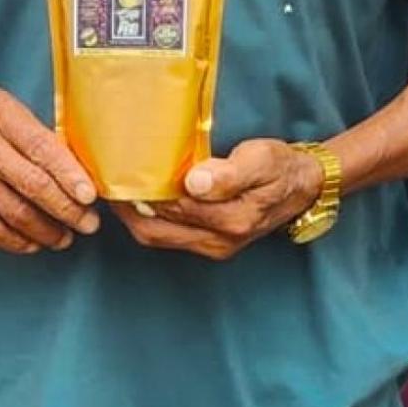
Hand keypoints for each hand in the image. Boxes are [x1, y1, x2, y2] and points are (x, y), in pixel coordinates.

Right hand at [0, 65, 100, 255]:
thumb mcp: (2, 102)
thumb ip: (32, 130)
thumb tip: (72, 167)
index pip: (39, 147)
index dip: (67, 174)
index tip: (90, 195)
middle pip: (31, 184)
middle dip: (66, 209)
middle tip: (88, 223)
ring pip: (12, 212)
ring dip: (46, 230)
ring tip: (67, 237)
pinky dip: (16, 240)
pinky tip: (35, 243)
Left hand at [111, 139, 323, 260]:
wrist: (304, 187)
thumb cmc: (281, 167)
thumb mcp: (261, 160)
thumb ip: (230, 173)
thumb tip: (194, 182)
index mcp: (231, 220)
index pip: (172, 206)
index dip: (141, 191)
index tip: (116, 171)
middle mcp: (219, 241)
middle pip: (157, 230)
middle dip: (126, 210)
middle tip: (103, 181)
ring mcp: (214, 247)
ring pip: (159, 237)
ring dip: (133, 217)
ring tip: (114, 189)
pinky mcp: (212, 244)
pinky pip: (170, 236)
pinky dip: (150, 219)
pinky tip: (140, 199)